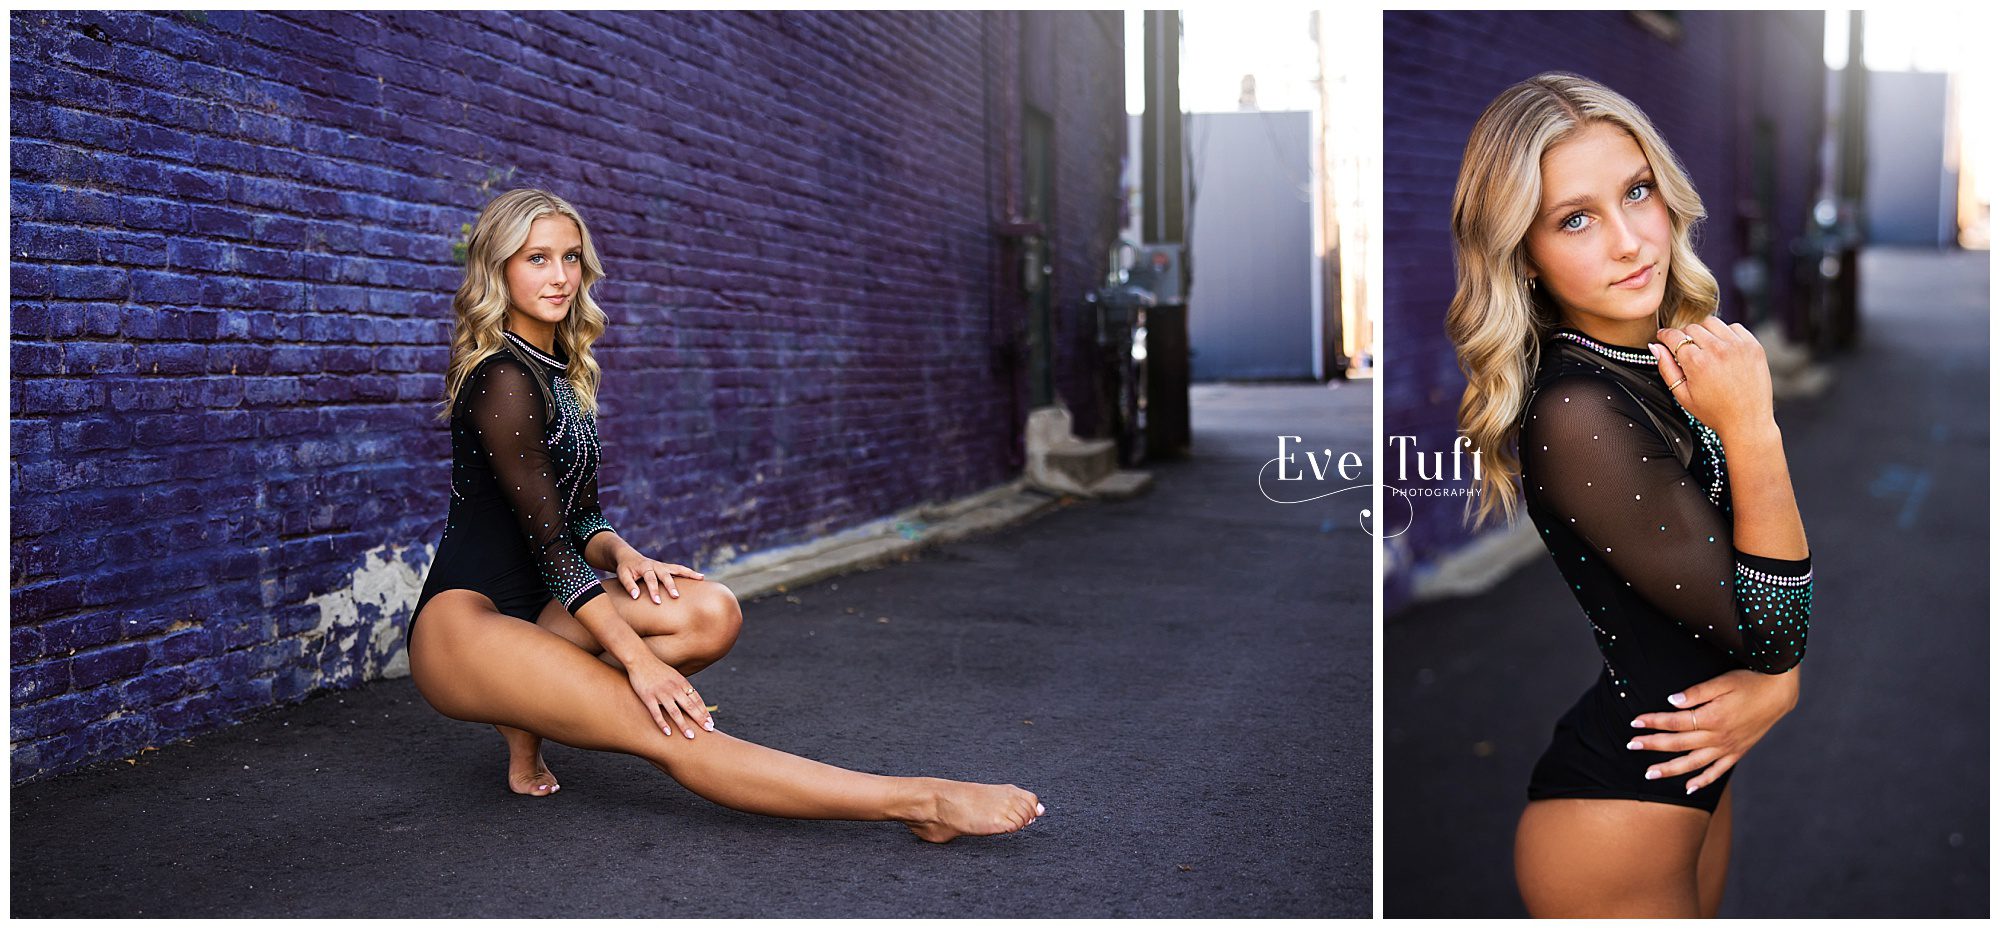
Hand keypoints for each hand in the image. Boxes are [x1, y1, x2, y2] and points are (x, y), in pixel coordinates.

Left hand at [614, 553, 704, 603]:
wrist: (628, 556)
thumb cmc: (625, 568)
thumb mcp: (622, 575)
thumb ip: (629, 585)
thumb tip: (636, 596)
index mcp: (644, 567)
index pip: (650, 579)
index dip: (654, 590)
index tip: (657, 602)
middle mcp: (656, 565)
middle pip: (666, 574)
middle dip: (671, 585)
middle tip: (676, 596)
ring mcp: (663, 565)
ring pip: (678, 568)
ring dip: (689, 573)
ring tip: (701, 578)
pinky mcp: (667, 567)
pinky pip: (680, 569)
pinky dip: (689, 573)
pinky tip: (700, 577)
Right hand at [626, 657, 715, 739]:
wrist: (639, 658)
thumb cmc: (656, 668)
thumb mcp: (673, 675)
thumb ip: (681, 686)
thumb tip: (691, 697)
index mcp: (681, 683)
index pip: (697, 699)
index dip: (704, 711)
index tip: (710, 722)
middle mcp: (674, 688)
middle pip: (690, 706)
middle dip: (700, 719)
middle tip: (709, 730)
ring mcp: (661, 693)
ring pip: (675, 712)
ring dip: (684, 725)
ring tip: (691, 737)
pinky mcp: (648, 696)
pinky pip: (656, 712)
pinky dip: (663, 724)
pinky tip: (668, 733)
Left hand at [1627, 667, 1799, 793]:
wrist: (1779, 693)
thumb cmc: (1749, 682)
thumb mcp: (1722, 681)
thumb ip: (1696, 692)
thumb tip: (1672, 701)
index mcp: (1712, 717)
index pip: (1674, 722)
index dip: (1653, 722)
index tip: (1634, 722)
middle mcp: (1719, 737)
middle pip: (1678, 744)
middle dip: (1652, 745)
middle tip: (1631, 745)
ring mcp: (1728, 748)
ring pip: (1693, 763)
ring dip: (1670, 770)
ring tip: (1649, 774)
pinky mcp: (1737, 753)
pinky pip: (1717, 772)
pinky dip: (1702, 781)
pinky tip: (1688, 788)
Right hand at [1648, 318, 1774, 438]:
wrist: (1748, 421)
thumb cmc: (1714, 412)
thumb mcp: (1682, 395)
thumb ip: (1666, 368)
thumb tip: (1655, 347)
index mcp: (1697, 363)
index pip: (1674, 336)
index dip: (1665, 336)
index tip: (1663, 337)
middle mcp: (1718, 350)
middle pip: (1691, 328)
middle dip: (1684, 337)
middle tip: (1686, 351)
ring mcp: (1738, 346)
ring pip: (1712, 323)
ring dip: (1705, 332)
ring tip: (1706, 349)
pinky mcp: (1753, 346)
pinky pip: (1734, 327)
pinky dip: (1726, 334)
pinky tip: (1724, 350)